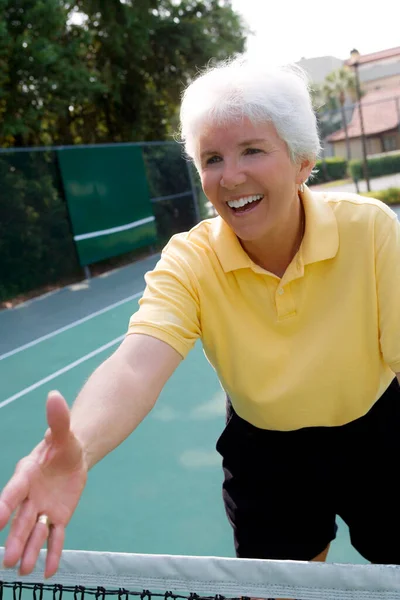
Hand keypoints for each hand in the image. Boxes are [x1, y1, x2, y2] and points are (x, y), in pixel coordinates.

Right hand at [0, 391, 87, 577]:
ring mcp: (44, 508)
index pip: (14, 491)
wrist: (74, 455)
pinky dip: (53, 552)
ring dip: (29, 550)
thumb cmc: (63, 443)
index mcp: (27, 474)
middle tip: (7, 559)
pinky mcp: (58, 516)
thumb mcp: (63, 431)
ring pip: (35, 532)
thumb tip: (54, 395)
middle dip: (14, 538)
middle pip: (21, 519)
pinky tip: (50, 571)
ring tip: (22, 570)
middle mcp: (30, 495)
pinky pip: (56, 536)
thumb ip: (58, 418)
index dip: (5, 504)